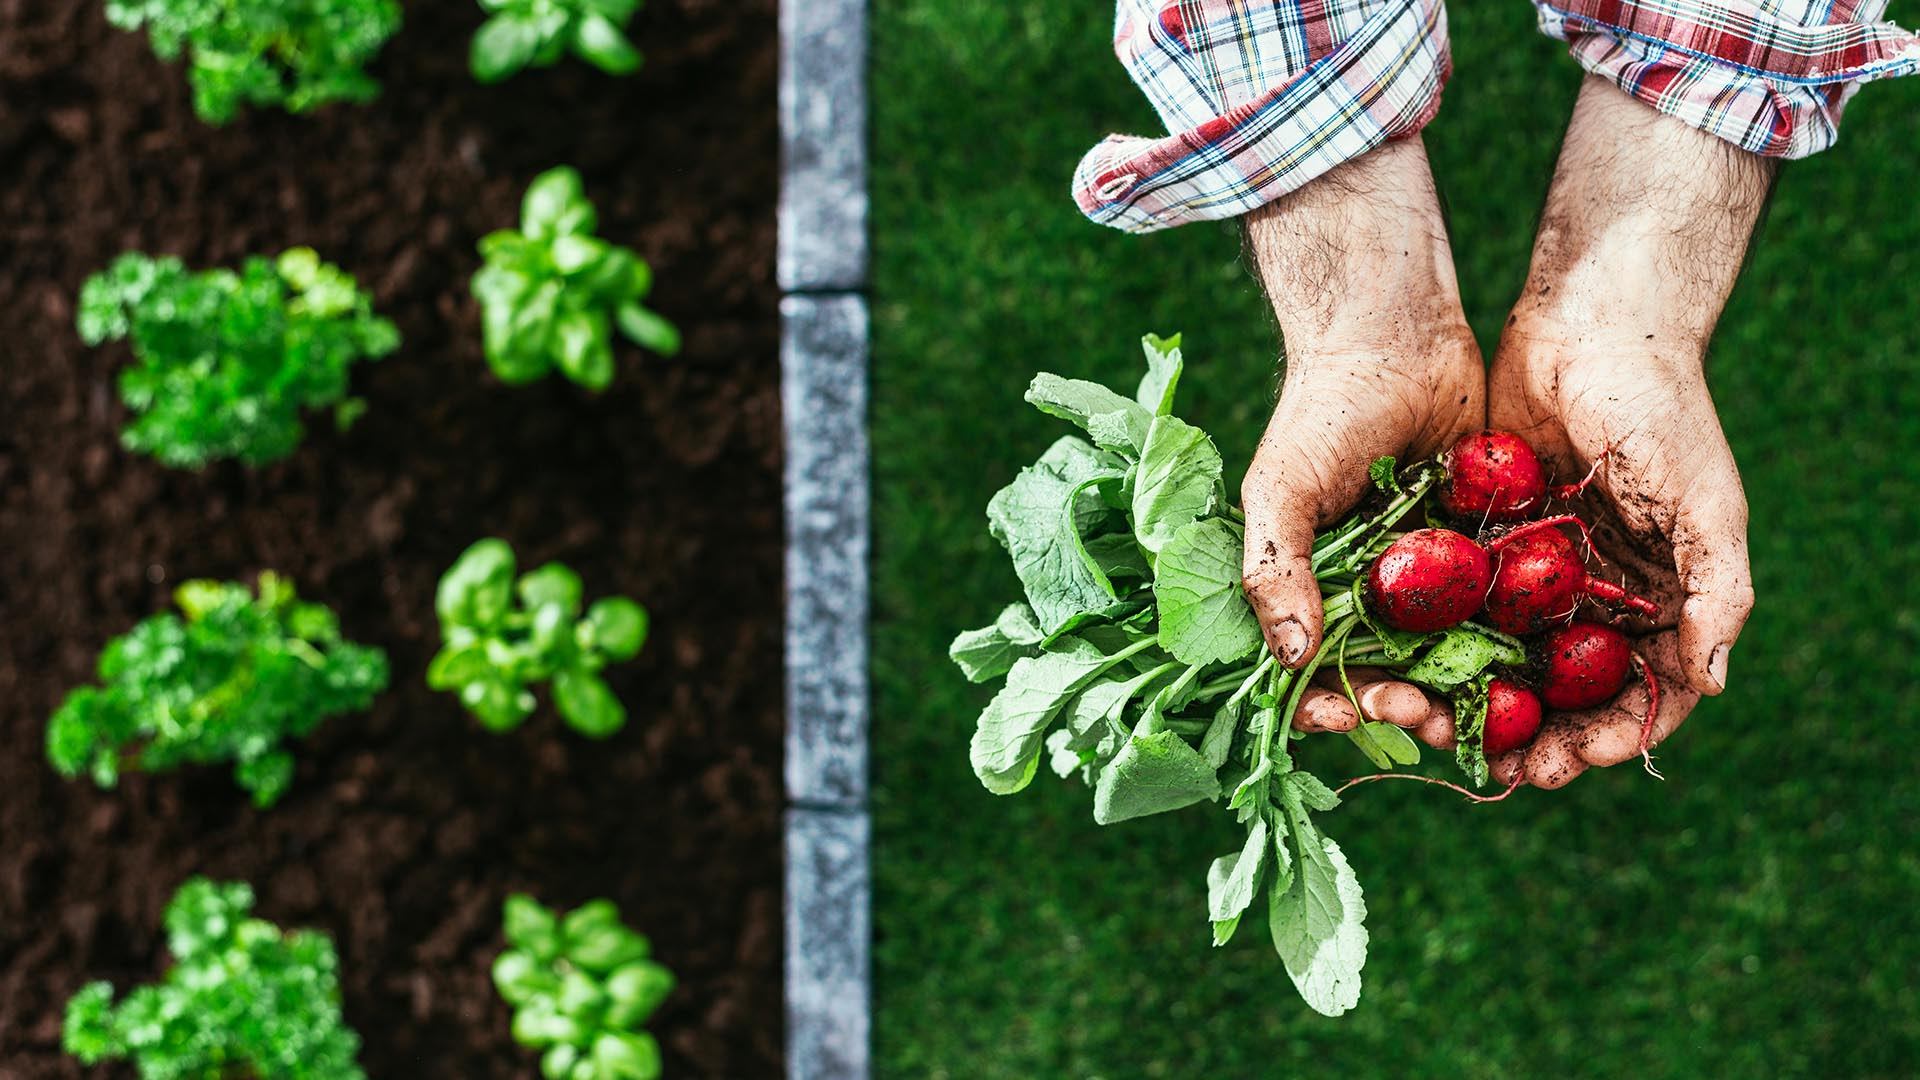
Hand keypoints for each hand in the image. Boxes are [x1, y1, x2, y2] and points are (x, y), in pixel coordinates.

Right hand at [1235, 138, 1484, 744]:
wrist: (1397, 335)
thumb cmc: (1320, 412)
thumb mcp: (1280, 489)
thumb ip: (1276, 569)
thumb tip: (1290, 657)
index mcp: (1320, 591)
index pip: (1317, 671)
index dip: (1330, 703)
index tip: (1348, 713)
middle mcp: (1379, 597)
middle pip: (1393, 678)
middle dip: (1408, 709)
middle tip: (1427, 716)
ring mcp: (1438, 580)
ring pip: (1456, 659)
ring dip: (1468, 695)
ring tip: (1483, 713)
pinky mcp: (1492, 555)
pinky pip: (1507, 611)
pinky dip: (1521, 644)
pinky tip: (1536, 668)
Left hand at [1486, 77, 1771, 787]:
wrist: (1588, 320)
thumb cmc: (1661, 406)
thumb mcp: (1704, 498)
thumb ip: (1719, 588)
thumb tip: (1712, 682)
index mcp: (1662, 597)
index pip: (1644, 694)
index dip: (1613, 738)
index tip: (1572, 765)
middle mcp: (1599, 595)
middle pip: (1569, 693)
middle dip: (1539, 737)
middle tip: (1504, 769)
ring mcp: (1540, 570)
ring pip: (1509, 659)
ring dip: (1482, 702)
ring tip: (1446, 732)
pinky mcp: (1485, 539)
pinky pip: (1462, 607)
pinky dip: (1441, 644)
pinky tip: (1409, 670)